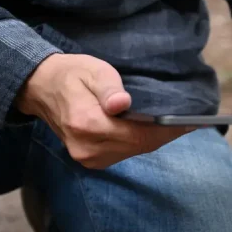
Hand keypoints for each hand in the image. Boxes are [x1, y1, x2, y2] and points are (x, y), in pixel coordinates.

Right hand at [16, 54, 195, 168]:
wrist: (41, 88)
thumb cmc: (72, 74)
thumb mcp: (93, 71)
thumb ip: (109, 88)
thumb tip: (122, 104)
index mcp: (87, 124)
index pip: (138, 134)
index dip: (166, 130)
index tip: (190, 123)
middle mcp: (87, 147)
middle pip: (139, 145)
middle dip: (165, 135)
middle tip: (189, 122)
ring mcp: (87, 158)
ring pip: (133, 151)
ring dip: (154, 139)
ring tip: (175, 125)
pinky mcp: (89, 160)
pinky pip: (124, 153)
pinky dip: (140, 142)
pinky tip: (153, 130)